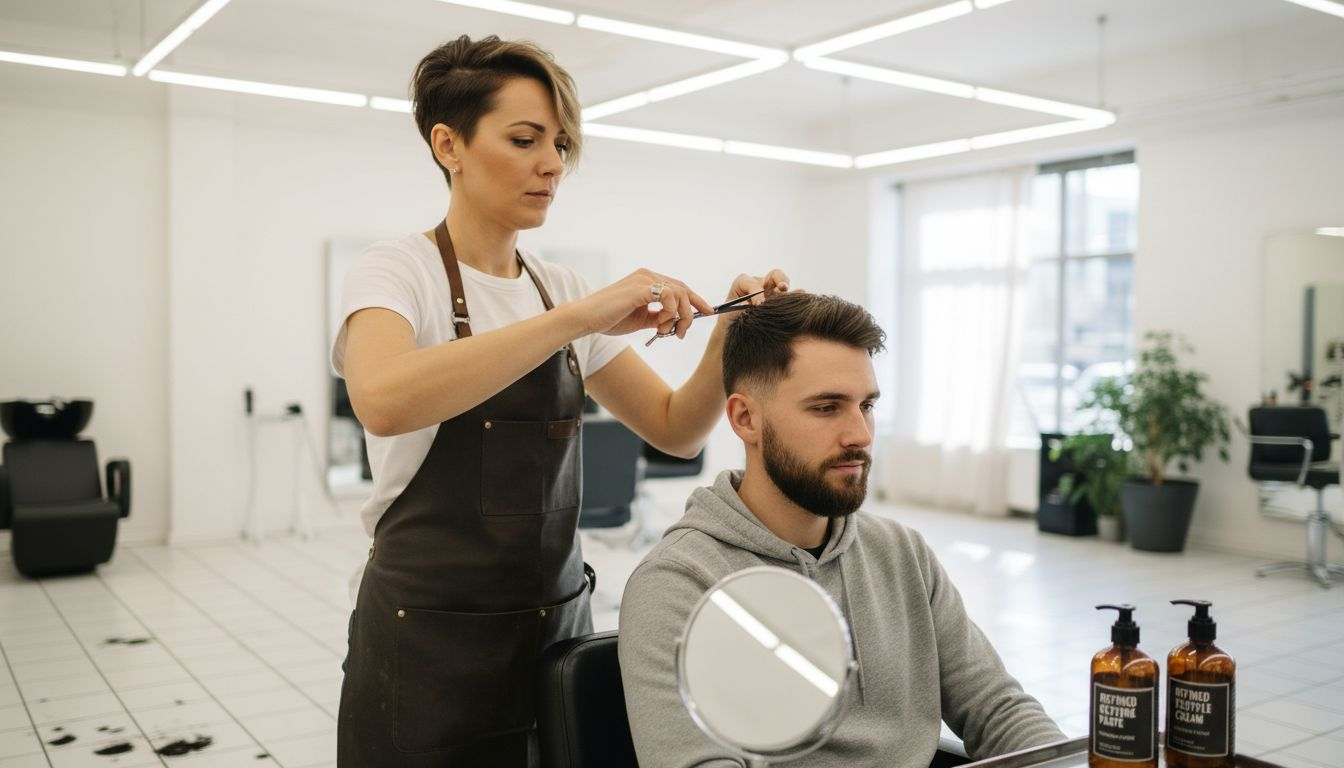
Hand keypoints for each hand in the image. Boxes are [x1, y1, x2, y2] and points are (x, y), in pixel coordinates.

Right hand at [577, 269, 714, 337]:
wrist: (586, 319)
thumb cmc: (608, 319)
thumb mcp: (640, 320)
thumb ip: (657, 317)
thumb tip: (674, 322)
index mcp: (646, 280)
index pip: (678, 286)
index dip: (695, 299)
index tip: (707, 312)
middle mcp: (647, 275)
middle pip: (683, 288)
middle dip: (692, 310)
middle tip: (684, 332)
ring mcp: (644, 279)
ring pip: (679, 293)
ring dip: (679, 316)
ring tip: (665, 332)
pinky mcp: (640, 288)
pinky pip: (669, 297)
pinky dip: (670, 313)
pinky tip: (659, 324)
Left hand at [718, 269, 792, 325]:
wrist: (732, 328)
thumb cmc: (730, 318)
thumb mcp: (732, 311)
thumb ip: (744, 306)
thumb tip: (761, 304)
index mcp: (744, 283)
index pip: (753, 283)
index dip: (757, 293)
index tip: (759, 305)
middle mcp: (759, 284)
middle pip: (774, 275)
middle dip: (780, 279)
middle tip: (783, 287)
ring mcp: (771, 292)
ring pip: (783, 284)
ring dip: (788, 288)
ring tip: (794, 292)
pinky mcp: (778, 301)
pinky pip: (789, 296)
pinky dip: (795, 294)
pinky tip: (802, 294)